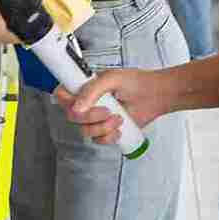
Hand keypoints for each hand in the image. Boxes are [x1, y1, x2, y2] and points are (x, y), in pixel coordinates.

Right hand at [55, 68, 172, 144]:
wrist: (156, 96)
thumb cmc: (137, 82)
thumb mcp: (112, 79)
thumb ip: (92, 90)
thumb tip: (78, 107)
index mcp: (85, 86)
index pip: (63, 95)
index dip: (65, 101)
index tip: (77, 104)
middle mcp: (88, 102)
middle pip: (72, 116)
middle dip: (90, 117)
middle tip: (107, 111)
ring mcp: (96, 117)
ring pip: (85, 130)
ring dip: (103, 127)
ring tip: (118, 118)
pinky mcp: (106, 129)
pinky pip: (98, 140)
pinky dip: (109, 137)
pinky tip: (119, 128)